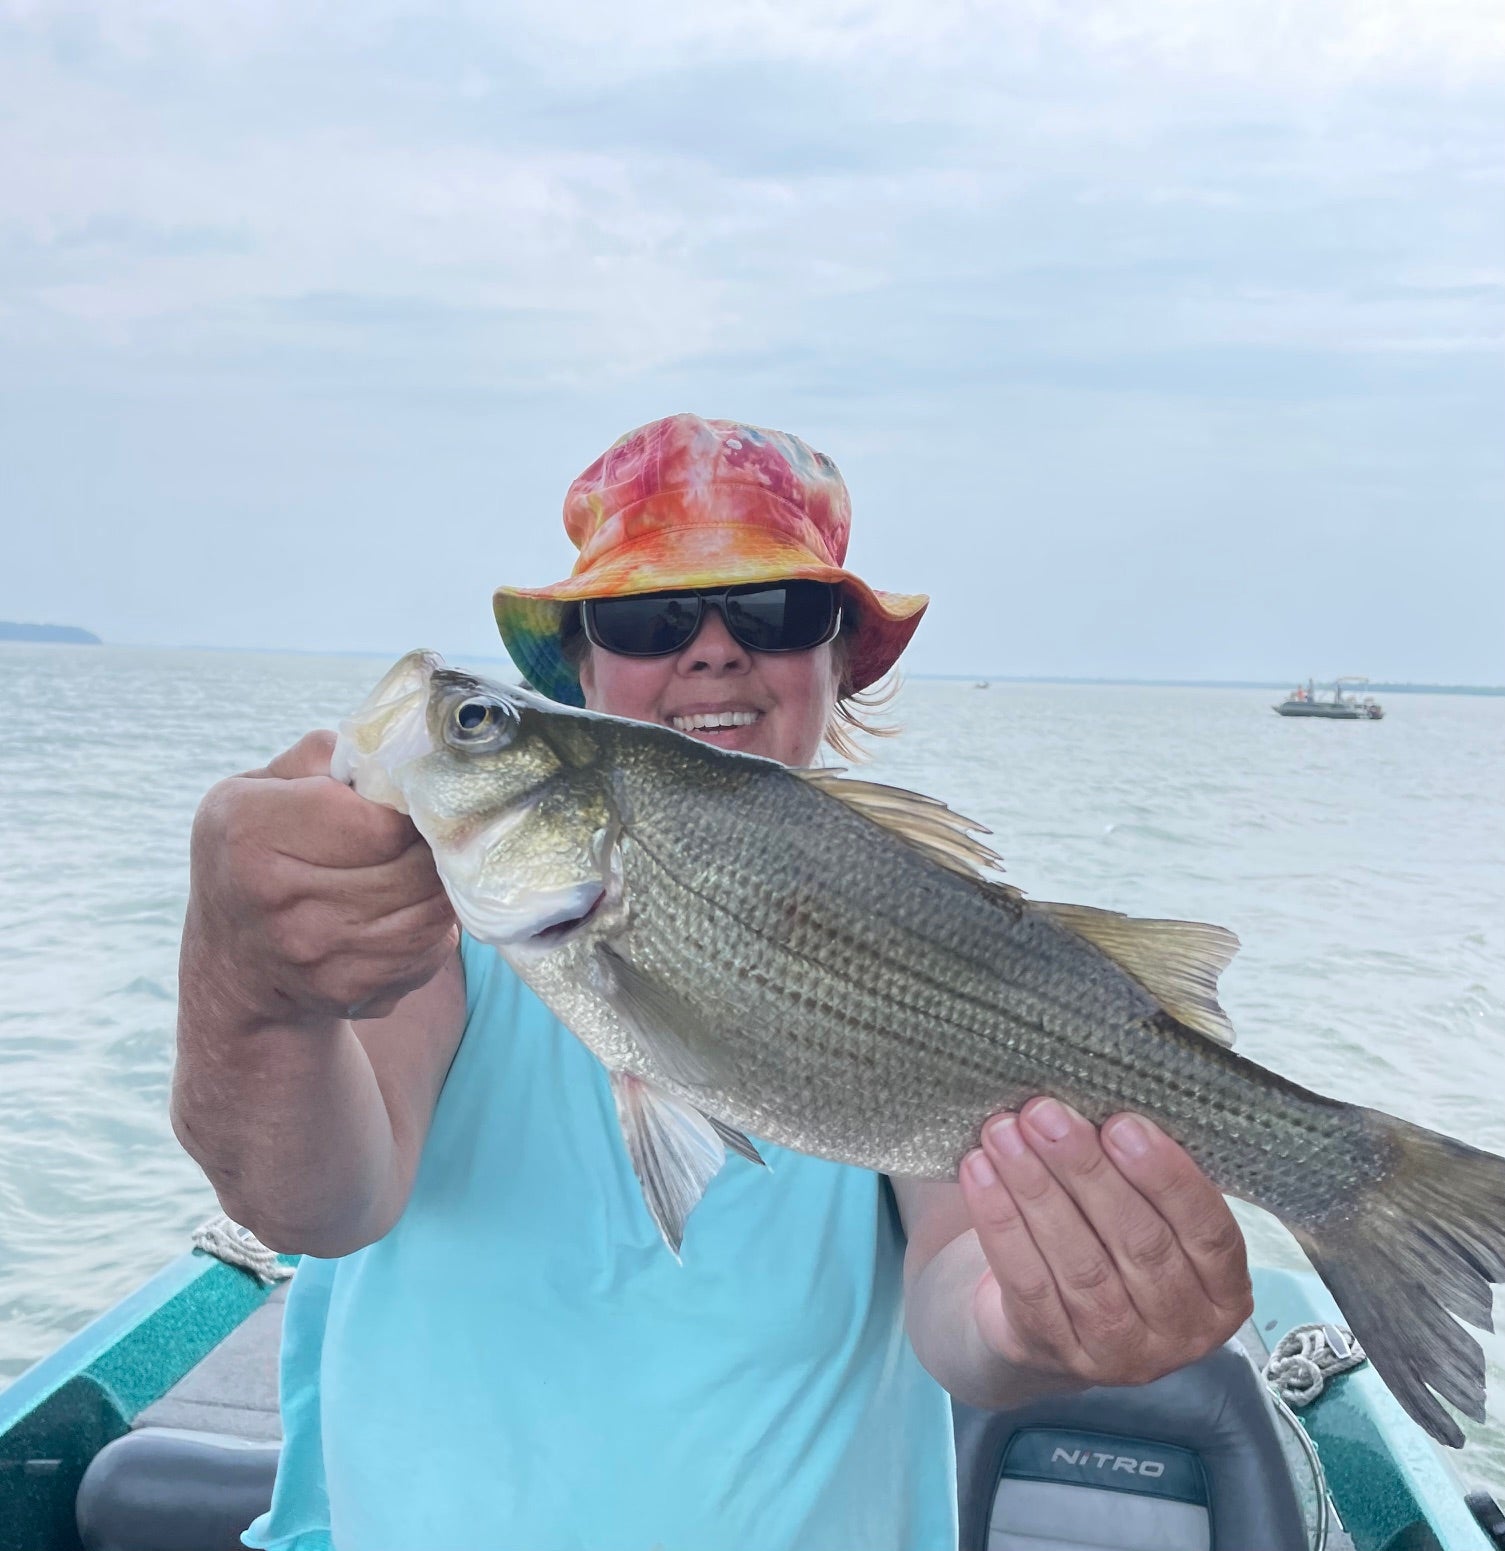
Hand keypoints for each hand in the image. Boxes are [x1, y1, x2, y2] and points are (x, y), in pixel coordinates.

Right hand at [183, 731, 457, 1027]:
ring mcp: (316, 954)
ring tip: (426, 866)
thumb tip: (397, 752)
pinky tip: (411, 909)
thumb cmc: (256, 854)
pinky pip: (429, 948)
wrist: (235, 964)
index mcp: (251, 832)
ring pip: (431, 910)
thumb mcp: (260, 788)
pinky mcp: (350, 991)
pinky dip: (434, 926)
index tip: (409, 804)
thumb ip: (322, 757)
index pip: (379, 822)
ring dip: (441, 886)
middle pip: (413, 867)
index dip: (409, 810)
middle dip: (434, 847)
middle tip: (434, 834)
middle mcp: (278, 899)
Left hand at [958, 1097, 1252, 1389]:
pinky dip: (1000, 1223)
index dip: (1166, 1176)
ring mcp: (1119, 1354)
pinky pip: (1027, 1283)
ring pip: (1078, 1263)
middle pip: (1138, 1243)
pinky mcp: (1055, 1352)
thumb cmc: (1113, 1241)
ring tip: (1003, 1134)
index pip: (1208, 1232)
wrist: (1053, 1318)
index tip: (1122, 1124)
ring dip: (1035, 1189)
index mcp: (1223, 1292)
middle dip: (1086, 1170)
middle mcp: (1180, 1331)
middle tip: (1045, 1114)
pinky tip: (981, 1174)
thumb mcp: (1152, 1216)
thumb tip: (1102, 1103)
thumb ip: (1144, 1173)